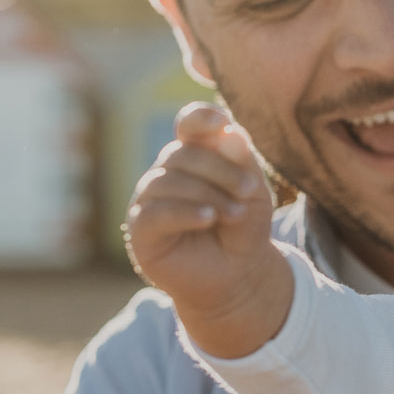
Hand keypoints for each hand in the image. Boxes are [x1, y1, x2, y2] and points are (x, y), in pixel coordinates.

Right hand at [124, 102, 292, 357]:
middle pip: (183, 154)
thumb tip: (227, 131)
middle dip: (220, 170)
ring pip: (168, 180)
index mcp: (194, 156)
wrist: (238, 275)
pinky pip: (155, 212)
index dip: (200, 119)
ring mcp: (150, 199)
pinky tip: (208, 218)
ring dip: (208, 194)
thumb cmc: (243, 228)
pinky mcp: (141, 229)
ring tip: (235, 214)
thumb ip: (241, 160)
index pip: (189, 126)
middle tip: (247, 191)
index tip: (219, 121)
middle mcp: (167, 172)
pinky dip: (184, 211)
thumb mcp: (252, 191)